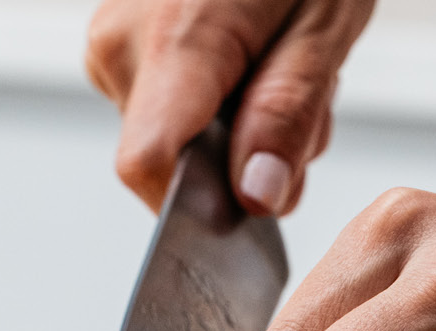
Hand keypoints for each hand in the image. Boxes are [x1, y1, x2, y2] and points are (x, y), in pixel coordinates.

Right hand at [86, 0, 371, 215]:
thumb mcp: (325, 21)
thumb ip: (287, 112)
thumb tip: (257, 196)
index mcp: (176, 41)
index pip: (147, 165)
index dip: (193, 206)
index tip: (244, 205)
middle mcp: (121, 48)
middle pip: (169, 156)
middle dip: (242, 155)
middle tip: (301, 99)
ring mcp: (110, 45)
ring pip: (170, 133)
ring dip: (234, 125)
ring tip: (276, 61)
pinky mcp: (114, 44)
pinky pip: (162, 103)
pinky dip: (213, 98)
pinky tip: (244, 54)